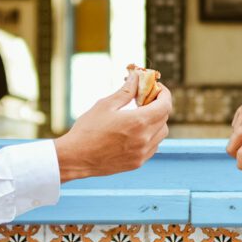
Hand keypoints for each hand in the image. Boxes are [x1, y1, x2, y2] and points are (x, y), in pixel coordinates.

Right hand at [54, 73, 172, 182]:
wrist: (75, 158)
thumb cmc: (87, 130)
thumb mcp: (106, 105)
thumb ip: (126, 91)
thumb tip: (137, 78)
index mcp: (138, 122)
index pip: (165, 105)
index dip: (164, 94)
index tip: (157, 87)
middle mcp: (145, 139)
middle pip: (164, 119)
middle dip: (159, 105)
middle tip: (146, 99)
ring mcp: (142, 153)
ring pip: (161, 134)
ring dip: (156, 122)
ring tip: (141, 115)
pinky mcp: (137, 163)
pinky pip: (153, 147)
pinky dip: (151, 136)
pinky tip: (136, 131)